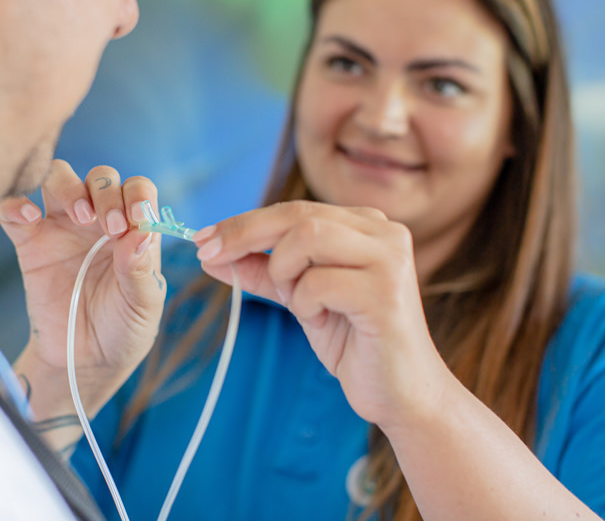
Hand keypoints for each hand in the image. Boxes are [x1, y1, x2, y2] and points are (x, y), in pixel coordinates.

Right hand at [0, 160, 164, 419]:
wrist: (84, 361)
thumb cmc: (122, 328)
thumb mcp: (143, 305)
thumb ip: (141, 270)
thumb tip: (142, 232)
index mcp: (131, 229)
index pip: (138, 189)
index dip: (138, 195)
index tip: (137, 218)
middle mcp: (98, 220)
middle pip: (100, 177)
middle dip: (107, 192)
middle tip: (109, 227)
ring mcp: (61, 228)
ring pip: (59, 178)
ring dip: (69, 187)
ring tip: (80, 216)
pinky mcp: (29, 243)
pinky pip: (13, 210)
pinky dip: (15, 204)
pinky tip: (28, 217)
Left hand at [193, 200, 453, 431]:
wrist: (401, 394)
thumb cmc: (355, 341)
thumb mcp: (301, 298)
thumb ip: (263, 272)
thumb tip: (212, 254)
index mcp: (365, 226)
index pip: (293, 210)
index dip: (243, 223)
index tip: (203, 239)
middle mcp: (383, 232)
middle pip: (297, 214)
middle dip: (243, 234)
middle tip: (207, 254)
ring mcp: (390, 258)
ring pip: (308, 237)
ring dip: (284, 273)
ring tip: (300, 304)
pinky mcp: (386, 292)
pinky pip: (320, 282)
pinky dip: (305, 302)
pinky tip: (321, 320)